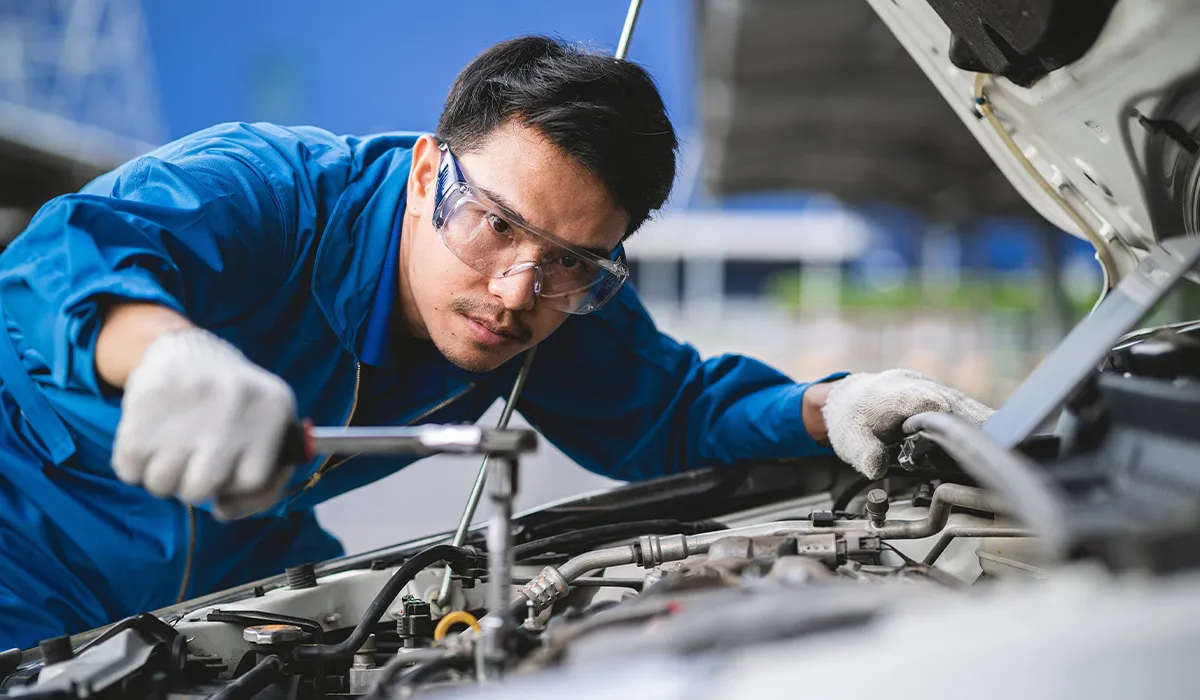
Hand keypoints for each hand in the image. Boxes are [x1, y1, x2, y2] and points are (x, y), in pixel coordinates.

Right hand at [112, 327, 296, 518]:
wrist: (186, 348)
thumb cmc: (232, 401)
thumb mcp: (267, 419)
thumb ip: (269, 469)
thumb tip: (227, 509)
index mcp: (274, 406)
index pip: (254, 481)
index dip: (234, 490)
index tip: (226, 481)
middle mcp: (236, 402)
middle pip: (200, 489)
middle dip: (192, 488)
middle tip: (192, 466)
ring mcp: (190, 404)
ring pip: (162, 484)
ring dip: (161, 479)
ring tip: (171, 454)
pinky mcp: (147, 403)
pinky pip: (129, 470)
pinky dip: (134, 467)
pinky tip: (149, 443)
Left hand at [820, 369, 993, 478]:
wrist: (850, 401)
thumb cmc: (852, 421)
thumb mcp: (850, 441)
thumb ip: (864, 454)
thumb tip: (877, 468)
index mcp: (891, 394)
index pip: (922, 400)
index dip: (943, 413)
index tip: (962, 426)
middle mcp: (917, 387)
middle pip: (952, 401)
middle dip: (975, 421)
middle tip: (998, 441)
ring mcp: (932, 389)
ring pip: (963, 403)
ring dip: (982, 422)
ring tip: (1006, 442)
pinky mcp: (942, 397)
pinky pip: (964, 408)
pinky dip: (979, 422)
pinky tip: (996, 436)